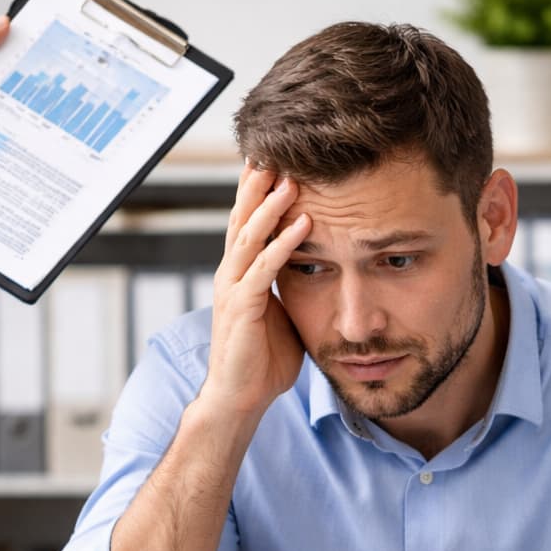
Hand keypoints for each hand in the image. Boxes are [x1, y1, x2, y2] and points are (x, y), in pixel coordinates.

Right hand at [200, 164, 311, 418]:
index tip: (274, 161)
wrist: (240, 398)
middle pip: (242, 219)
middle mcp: (231, 275)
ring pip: (249, 237)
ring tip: (291, 179)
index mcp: (240, 274)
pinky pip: (263, 269)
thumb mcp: (283, 313)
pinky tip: (303, 225)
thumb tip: (318, 270)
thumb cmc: (262, 360)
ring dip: (271, 206)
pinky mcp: (241, 309)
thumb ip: (292, 287)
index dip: (258, 192)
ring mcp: (233, 290)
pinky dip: (283, 244)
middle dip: (258, 185)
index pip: (247, 223)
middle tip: (274, 151)